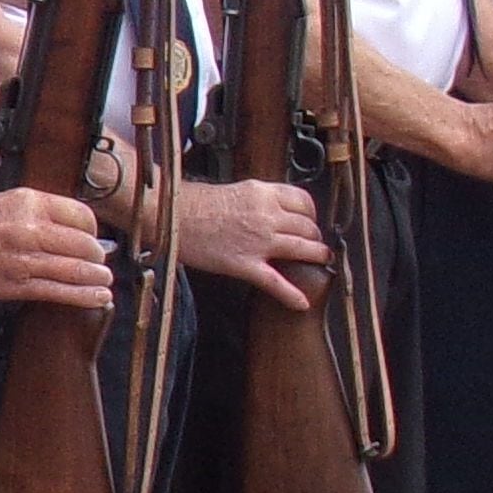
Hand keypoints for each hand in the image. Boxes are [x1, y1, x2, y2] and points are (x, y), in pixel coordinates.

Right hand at [0, 183, 112, 310]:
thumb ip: (30, 213)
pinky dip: (83, 295)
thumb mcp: (0, 201)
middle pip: (85, 244)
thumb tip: (55, 229)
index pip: (81, 216)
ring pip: (77, 269)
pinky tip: (97, 297)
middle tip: (100, 264)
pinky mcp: (13, 283)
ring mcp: (24, 257)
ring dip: (96, 278)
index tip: (92, 239)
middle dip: (98, 257)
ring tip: (105, 282)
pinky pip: (58, 291)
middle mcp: (31, 228)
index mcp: (29, 202)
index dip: (93, 231)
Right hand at [172, 174, 330, 309]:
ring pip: (302, 249)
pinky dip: (292, 295)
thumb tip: (274, 209)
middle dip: (315, 236)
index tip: (310, 220)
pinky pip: (275, 282)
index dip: (311, 213)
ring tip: (320, 260)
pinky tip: (302, 303)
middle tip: (314, 243)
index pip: (304, 202)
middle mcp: (267, 216)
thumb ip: (260, 199)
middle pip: (307, 226)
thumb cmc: (195, 203)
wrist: (171, 215)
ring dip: (316, 255)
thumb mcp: (237, 189)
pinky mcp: (245, 265)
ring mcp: (258, 242)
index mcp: (264, 194)